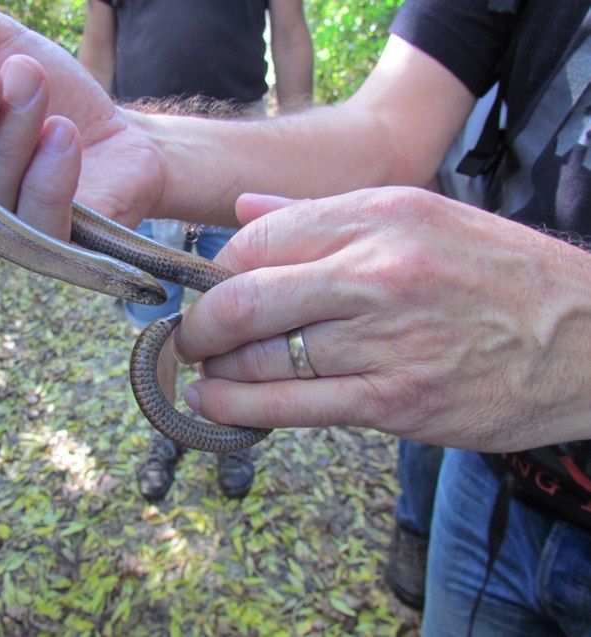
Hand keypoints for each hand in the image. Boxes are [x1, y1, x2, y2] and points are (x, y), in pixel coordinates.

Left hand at [173, 187, 590, 451]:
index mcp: (379, 215)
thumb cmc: (498, 273)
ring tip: (203, 371)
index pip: (257, 238)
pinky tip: (213, 403)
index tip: (208, 288)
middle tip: (189, 336)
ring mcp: (386, 342)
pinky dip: (237, 408)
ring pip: (261, 358)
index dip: (215, 269)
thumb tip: (244, 210)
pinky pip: (291, 408)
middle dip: (199, 323)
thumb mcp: (418, 216)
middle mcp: (377, 273)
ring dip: (215, 369)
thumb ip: (321, 214)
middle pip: (245, 297)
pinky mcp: (395, 404)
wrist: (588, 338)